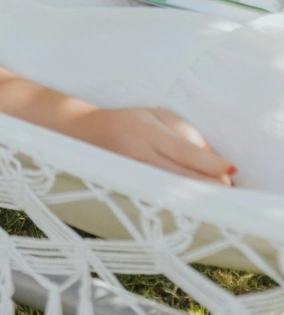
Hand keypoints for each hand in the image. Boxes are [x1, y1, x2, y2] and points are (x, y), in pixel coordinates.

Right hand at [69, 106, 235, 183]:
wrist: (83, 132)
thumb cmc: (126, 121)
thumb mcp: (155, 114)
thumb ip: (185, 131)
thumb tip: (210, 158)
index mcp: (147, 131)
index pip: (188, 153)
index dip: (214, 164)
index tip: (231, 169)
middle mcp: (139, 154)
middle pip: (185, 178)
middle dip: (211, 184)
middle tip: (225, 184)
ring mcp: (132, 175)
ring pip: (176, 193)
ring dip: (197, 194)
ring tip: (208, 190)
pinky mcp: (129, 189)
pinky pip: (162, 199)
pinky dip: (180, 199)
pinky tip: (188, 197)